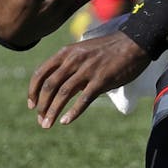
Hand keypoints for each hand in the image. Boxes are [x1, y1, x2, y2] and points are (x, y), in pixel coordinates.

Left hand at [29, 31, 149, 126]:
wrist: (135, 42)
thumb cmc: (110, 49)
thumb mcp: (84, 52)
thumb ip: (70, 68)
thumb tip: (59, 90)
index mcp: (66, 52)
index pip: (41, 73)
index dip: (33, 91)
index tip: (32, 105)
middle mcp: (74, 60)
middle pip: (50, 86)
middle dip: (42, 106)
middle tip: (40, 120)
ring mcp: (88, 69)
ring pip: (62, 94)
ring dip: (53, 112)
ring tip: (47, 125)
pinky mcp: (102, 79)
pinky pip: (83, 99)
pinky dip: (73, 112)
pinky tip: (66, 121)